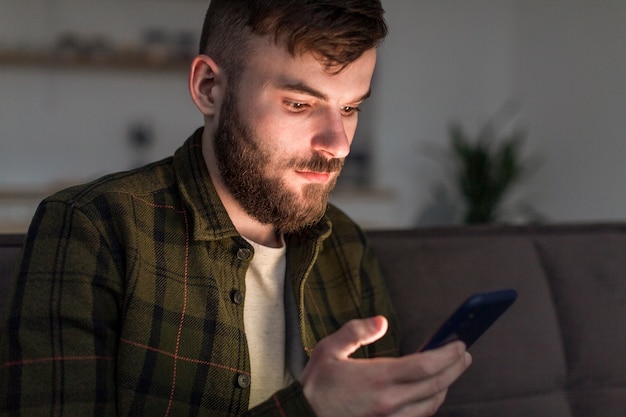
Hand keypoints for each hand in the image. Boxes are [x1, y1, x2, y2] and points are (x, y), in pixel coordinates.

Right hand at [299, 316, 471, 416]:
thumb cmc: (316, 385)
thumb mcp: (328, 349)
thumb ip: (355, 332)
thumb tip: (381, 321)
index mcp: (377, 378)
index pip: (425, 365)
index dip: (447, 354)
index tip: (459, 343)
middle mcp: (389, 401)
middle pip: (436, 385)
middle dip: (456, 368)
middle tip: (464, 354)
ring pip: (431, 406)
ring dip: (445, 387)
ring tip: (450, 372)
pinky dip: (430, 404)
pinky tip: (428, 394)